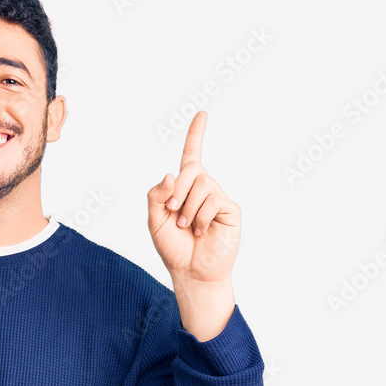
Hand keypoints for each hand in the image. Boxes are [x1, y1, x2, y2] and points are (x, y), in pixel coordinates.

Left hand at [147, 111, 239, 283]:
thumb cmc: (174, 247)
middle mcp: (203, 188)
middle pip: (190, 170)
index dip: (196, 135)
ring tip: (187, 227)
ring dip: (188, 208)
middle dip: (176, 191)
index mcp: (184, 188)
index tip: (202, 113)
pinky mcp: (230, 209)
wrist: (191, 272)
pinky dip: (201, 218)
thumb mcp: (154, 220)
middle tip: (173, 213)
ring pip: (202, 183)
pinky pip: (213, 200)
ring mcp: (218, 198)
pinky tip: (202, 232)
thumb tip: (170, 174)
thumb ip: (156, 195)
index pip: (191, 156)